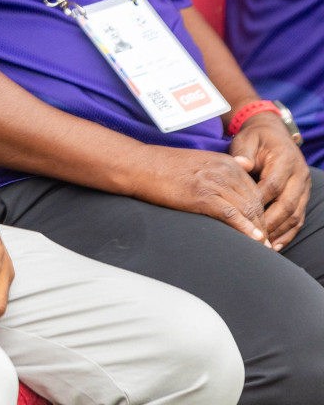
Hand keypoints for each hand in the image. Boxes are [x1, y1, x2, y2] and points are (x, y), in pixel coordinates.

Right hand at [126, 144, 269, 244]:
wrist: (138, 165)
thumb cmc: (163, 166)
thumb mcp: (200, 158)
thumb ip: (224, 165)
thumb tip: (247, 165)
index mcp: (226, 162)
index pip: (255, 191)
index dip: (262, 213)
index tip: (263, 228)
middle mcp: (225, 170)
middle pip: (255, 202)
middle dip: (263, 224)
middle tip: (267, 243)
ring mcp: (214, 182)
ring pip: (247, 210)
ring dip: (258, 230)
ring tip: (262, 247)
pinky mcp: (202, 195)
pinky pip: (232, 215)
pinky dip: (246, 229)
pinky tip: (254, 240)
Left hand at [229, 112, 311, 248]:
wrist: (273, 133)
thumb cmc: (255, 139)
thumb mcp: (246, 140)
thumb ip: (244, 154)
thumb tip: (243, 165)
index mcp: (285, 160)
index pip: (273, 185)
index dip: (258, 201)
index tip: (242, 216)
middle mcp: (299, 175)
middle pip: (287, 204)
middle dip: (269, 222)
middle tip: (252, 236)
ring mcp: (304, 187)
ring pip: (295, 214)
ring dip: (279, 232)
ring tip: (263, 246)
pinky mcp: (303, 196)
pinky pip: (299, 218)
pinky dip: (288, 233)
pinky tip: (276, 245)